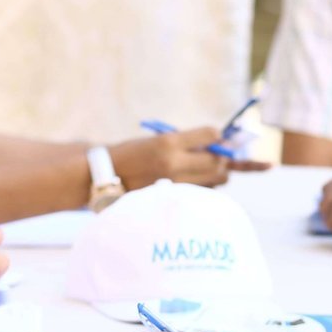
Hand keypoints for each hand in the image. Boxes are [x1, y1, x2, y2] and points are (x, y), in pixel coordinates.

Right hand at [111, 128, 229, 188]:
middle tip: (218, 154)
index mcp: (169, 142)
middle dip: (222, 157)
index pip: (210, 135)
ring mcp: (175, 183)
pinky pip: (203, 191)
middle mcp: (174, 163)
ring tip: (206, 167)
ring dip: (217, 172)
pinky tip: (196, 180)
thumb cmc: (134, 153)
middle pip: (217, 161)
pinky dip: (206, 185)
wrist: (108, 175)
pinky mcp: (175, 197)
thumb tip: (216, 142)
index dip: (218, 135)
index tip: (218, 137)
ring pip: (215, 179)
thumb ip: (185, 141)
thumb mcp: (158, 139)